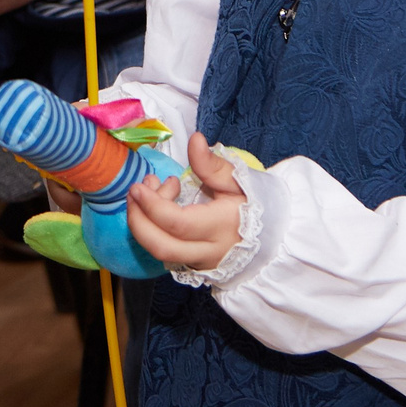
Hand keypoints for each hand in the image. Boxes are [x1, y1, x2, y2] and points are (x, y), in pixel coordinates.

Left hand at [125, 136, 247, 272]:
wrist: (272, 236)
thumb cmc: (254, 203)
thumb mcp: (237, 180)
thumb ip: (211, 164)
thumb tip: (194, 139)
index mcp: (221, 227)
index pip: (178, 223)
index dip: (153, 205)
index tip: (138, 186)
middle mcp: (209, 251)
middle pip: (162, 246)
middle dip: (138, 220)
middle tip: (134, 192)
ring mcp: (201, 263)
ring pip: (161, 254)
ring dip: (144, 225)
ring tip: (146, 194)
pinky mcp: (194, 267)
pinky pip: (167, 253)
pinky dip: (154, 231)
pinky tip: (158, 209)